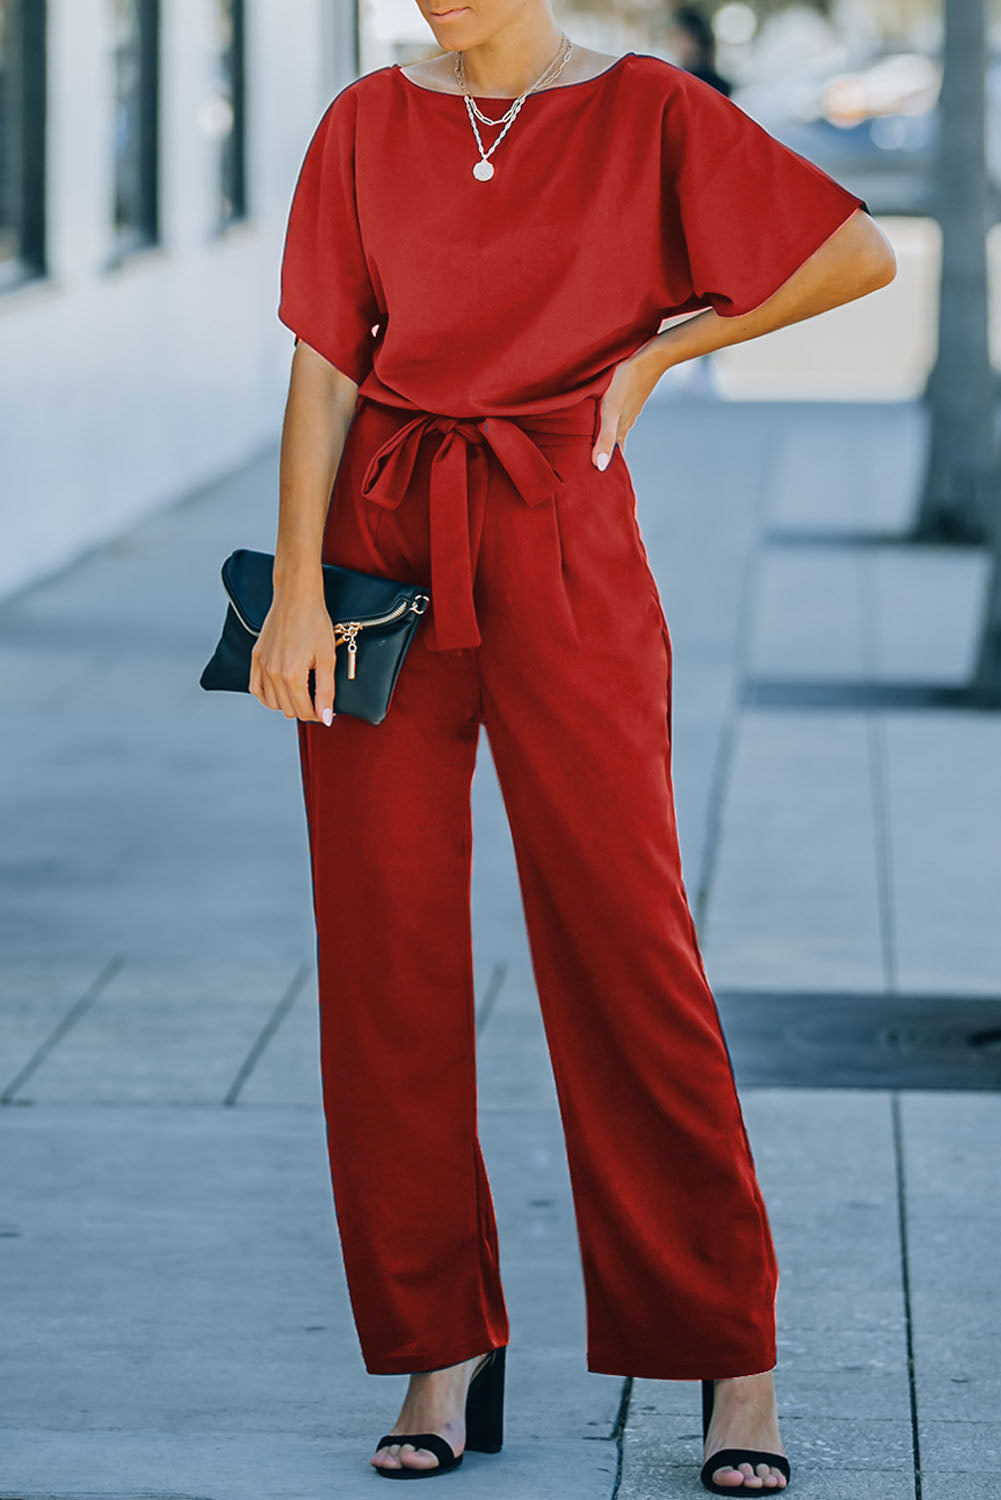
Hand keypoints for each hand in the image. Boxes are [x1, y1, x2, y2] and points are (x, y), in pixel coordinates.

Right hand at [249, 592, 337, 723]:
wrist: (296, 598)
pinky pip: (256, 688)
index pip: (304, 711)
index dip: (318, 714)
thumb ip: (326, 692)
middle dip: (304, 709)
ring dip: (287, 704)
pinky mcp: (255, 658)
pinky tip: (279, 692)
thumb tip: (326, 718)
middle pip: (288, 710)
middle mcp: (273, 673)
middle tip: (317, 699)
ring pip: (272, 703)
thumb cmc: (314, 623)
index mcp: (292, 675)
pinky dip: (267, 696)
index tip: (326, 709)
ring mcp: (262, 666)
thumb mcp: (327, 659)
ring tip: (301, 693)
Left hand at [591, 350, 661, 470]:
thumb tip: (600, 467)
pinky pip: (621, 412)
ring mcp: (631, 406)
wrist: (654, 355)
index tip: (600, 481)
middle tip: (596, 467)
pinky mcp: (632, 393)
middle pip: (616, 443)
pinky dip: (613, 421)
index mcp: (621, 428)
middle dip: (607, 455)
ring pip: (618, 427)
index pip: (615, 455)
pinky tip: (610, 415)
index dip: (608, 467)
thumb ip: (605, 438)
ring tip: (600, 445)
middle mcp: (627, 420)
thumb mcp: (610, 410)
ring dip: (610, 437)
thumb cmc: (627, 381)